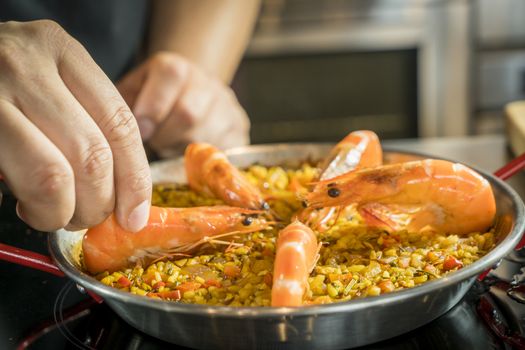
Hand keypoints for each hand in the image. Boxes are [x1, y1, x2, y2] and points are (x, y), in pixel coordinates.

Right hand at [0, 20, 151, 231]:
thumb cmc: (3, 78)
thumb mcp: (50, 78)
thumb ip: (88, 120)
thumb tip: (128, 197)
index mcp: (62, 50)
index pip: (119, 124)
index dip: (134, 179)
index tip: (134, 214)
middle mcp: (25, 64)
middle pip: (91, 155)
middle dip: (98, 203)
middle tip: (88, 216)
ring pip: (53, 175)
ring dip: (63, 211)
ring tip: (56, 214)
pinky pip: (13, 181)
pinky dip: (33, 206)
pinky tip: (28, 204)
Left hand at [117, 52, 249, 156]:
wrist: (189, 97)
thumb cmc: (149, 103)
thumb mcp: (130, 94)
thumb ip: (117, 106)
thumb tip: (110, 134)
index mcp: (177, 68)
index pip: (171, 75)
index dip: (152, 107)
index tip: (140, 133)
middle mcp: (207, 83)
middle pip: (189, 112)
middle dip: (165, 137)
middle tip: (155, 146)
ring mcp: (228, 108)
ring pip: (207, 136)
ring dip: (183, 151)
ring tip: (171, 151)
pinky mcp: (240, 131)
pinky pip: (223, 153)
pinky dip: (202, 163)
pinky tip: (190, 160)